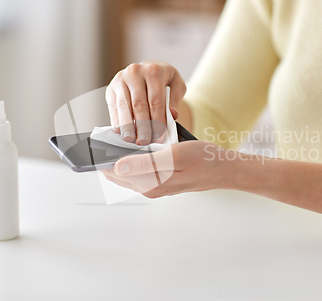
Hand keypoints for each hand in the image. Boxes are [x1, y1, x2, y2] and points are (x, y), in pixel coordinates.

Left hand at [102, 141, 231, 197]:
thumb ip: (144, 163)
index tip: (98, 139)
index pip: (113, 172)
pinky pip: (139, 170)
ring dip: (122, 156)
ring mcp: (155, 186)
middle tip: (110, 134)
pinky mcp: (161, 181)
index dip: (104, 156)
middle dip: (110, 156)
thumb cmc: (202, 159)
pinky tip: (140, 145)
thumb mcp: (174, 156)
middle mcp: (149, 188)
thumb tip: (118, 167)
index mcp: (150, 183)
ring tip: (124, 138)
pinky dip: (134, 158)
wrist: (223, 168)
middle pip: (117, 173)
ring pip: (127, 171)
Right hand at [106, 61, 186, 144]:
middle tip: (144, 142)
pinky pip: (114, 106)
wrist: (150, 67)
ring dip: (127, 125)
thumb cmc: (165, 79)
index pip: (156, 100)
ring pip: (124, 106)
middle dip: (142, 126)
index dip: (157, 121)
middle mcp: (136, 72)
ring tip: (131, 139)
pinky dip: (116, 120)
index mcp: (154, 71)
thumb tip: (172, 115)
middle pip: (139, 104)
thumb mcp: (177, 85)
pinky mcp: (111, 87)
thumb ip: (176, 99)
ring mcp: (121, 79)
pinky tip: (120, 131)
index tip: (158, 137)